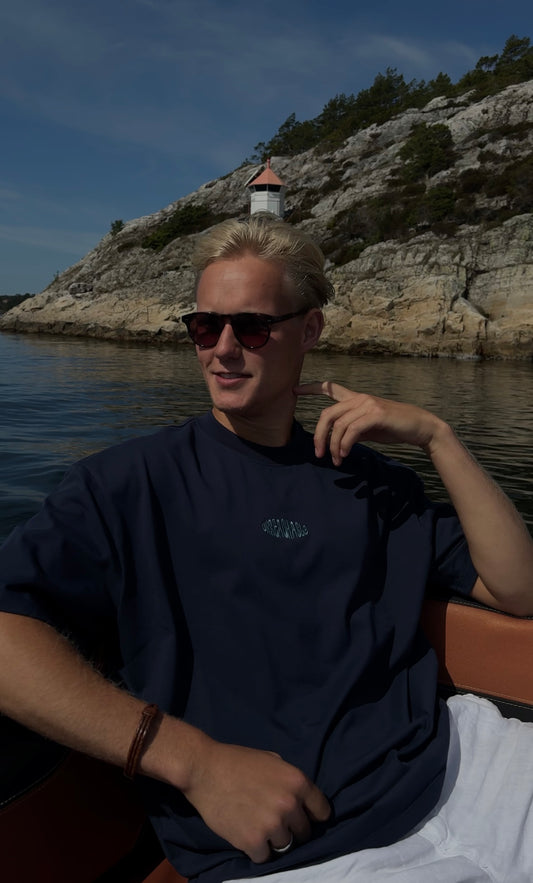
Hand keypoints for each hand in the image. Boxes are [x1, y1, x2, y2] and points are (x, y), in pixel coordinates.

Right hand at [182, 739, 330, 862]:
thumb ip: (289, 781)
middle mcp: (289, 805)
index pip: (322, 811)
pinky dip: (256, 849)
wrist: (204, 770)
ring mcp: (272, 825)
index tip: (304, 818)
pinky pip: (264, 856)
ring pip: (285, 846)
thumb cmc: (237, 761)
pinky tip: (246, 833)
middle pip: (304, 832)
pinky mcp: (253, 841)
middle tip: (274, 821)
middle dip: (292, 828)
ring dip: (273, 839)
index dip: (313, 815)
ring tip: (257, 826)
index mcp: (297, 782)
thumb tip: (301, 800)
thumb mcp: (272, 761)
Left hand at [294, 381, 444, 465]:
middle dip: (318, 436)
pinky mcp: (375, 414)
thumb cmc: (394, 427)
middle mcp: (359, 398)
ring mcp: (367, 405)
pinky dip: (344, 444)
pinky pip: (352, 430)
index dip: (311, 388)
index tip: (295, 390)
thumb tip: (336, 442)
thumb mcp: (368, 428)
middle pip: (327, 414)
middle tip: (318, 454)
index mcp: (356, 399)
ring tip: (336, 460)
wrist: (419, 427)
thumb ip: (351, 430)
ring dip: (333, 446)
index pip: (331, 389)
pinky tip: (344, 454)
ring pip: (338, 425)